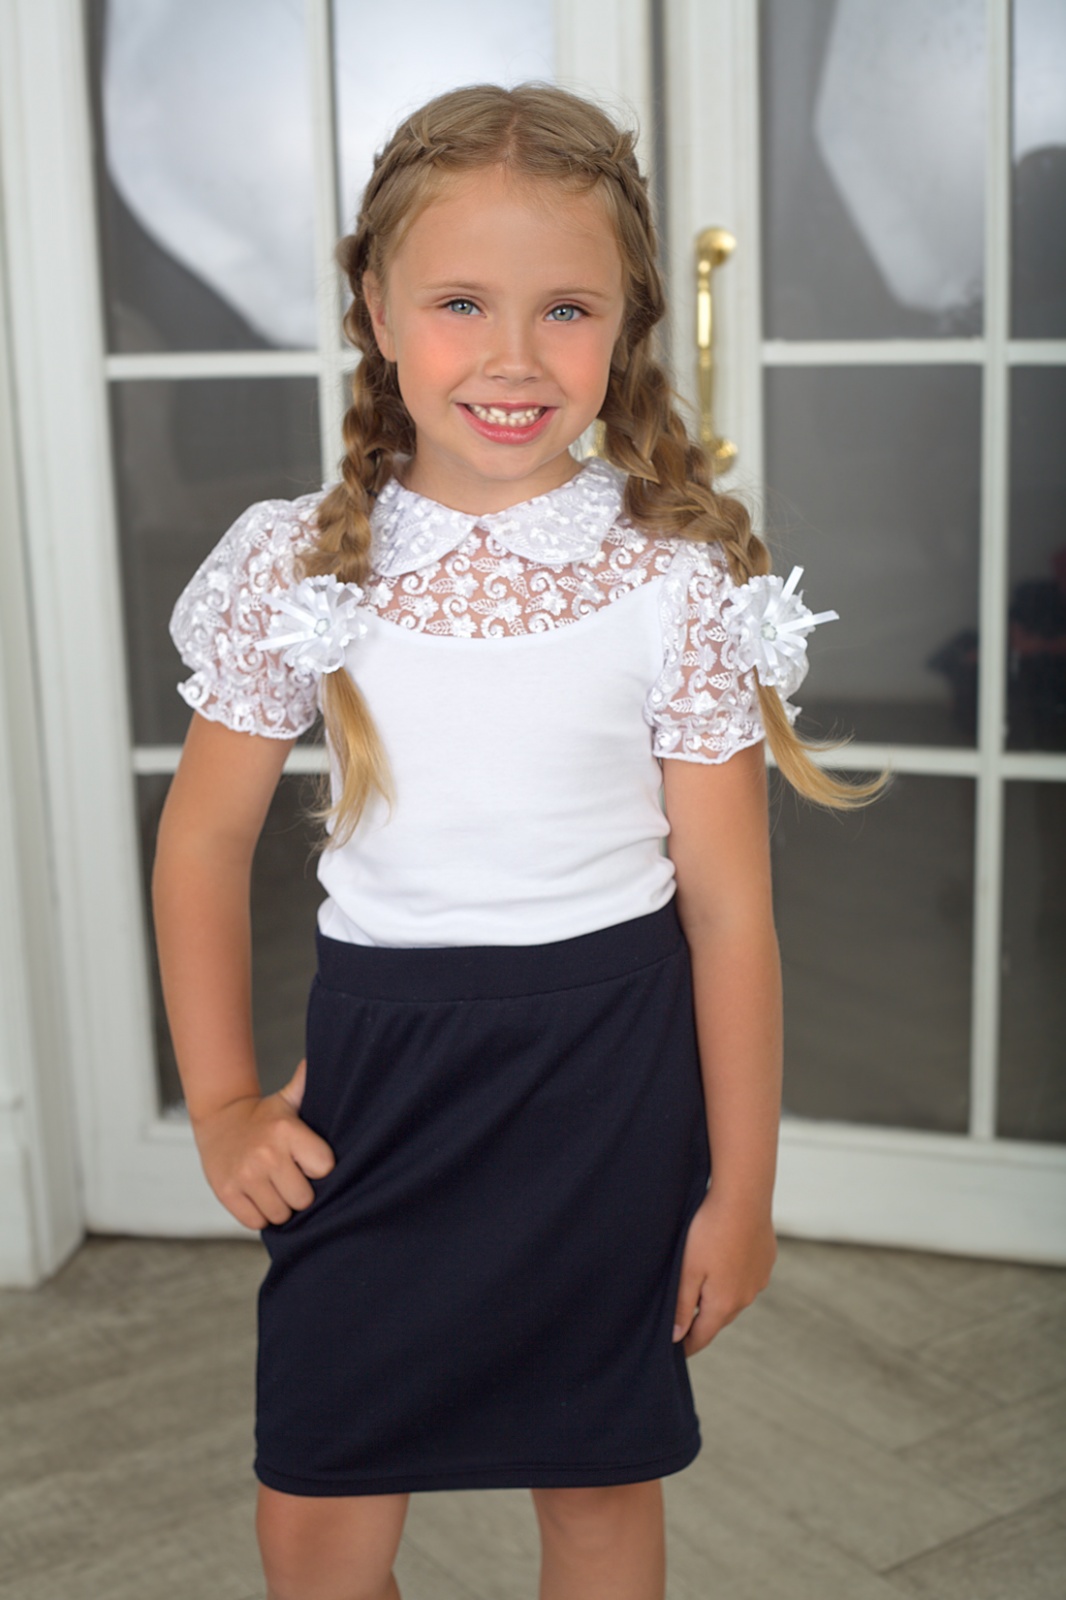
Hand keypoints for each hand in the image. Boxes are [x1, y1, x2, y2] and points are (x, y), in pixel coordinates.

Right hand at [192, 1059, 335, 1229]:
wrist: (219, 1121)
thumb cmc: (264, 1117)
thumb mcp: (288, 1099)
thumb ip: (307, 1085)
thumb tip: (320, 1061)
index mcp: (287, 1131)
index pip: (324, 1168)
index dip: (319, 1169)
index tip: (310, 1162)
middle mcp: (266, 1154)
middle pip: (303, 1198)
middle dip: (300, 1193)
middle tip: (290, 1178)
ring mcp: (245, 1175)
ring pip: (280, 1214)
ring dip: (280, 1206)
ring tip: (273, 1186)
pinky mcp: (226, 1193)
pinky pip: (256, 1222)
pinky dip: (259, 1214)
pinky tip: (257, 1194)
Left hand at [672, 1189, 776, 1354]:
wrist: (744, 1197)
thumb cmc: (709, 1231)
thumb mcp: (687, 1270)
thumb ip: (681, 1305)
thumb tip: (676, 1336)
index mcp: (723, 1304)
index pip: (702, 1336)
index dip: (686, 1345)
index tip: (674, 1351)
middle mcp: (746, 1297)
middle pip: (718, 1318)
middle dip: (701, 1320)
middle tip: (683, 1320)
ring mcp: (760, 1279)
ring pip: (734, 1297)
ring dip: (719, 1297)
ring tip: (702, 1285)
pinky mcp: (766, 1261)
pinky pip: (747, 1277)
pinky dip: (733, 1277)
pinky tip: (723, 1260)